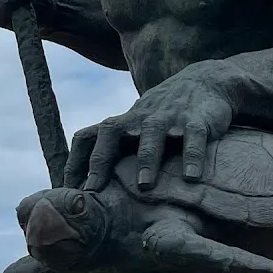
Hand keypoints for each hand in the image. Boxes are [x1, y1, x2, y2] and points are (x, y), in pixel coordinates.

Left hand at [64, 64, 234, 191]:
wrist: (205, 81)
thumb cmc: (163, 114)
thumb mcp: (136, 125)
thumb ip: (115, 148)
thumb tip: (88, 187)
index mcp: (122, 123)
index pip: (87, 138)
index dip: (74, 163)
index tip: (67, 192)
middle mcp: (140, 118)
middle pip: (111, 132)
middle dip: (100, 160)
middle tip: (94, 190)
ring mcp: (168, 117)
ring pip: (152, 135)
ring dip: (146, 159)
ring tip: (144, 185)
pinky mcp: (197, 120)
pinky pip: (193, 138)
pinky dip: (192, 157)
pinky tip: (191, 178)